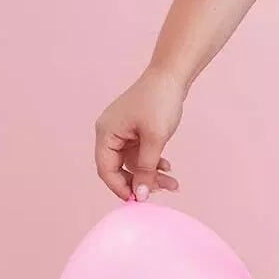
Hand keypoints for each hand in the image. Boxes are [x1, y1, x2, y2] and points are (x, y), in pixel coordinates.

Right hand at [94, 66, 185, 201]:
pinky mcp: (134, 130)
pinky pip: (140, 153)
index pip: (106, 169)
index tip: (137, 202)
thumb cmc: (160, 101)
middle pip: (118, 168)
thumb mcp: (155, 138)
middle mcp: (109, 133)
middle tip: (160, 192)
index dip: (120, 187)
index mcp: (106, 133)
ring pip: (133, 163)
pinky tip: (168, 167)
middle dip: (140, 182)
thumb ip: (146, 169)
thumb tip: (139, 196)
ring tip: (173, 183)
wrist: (172, 76)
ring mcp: (122, 131)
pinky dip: (153, 162)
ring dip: (151, 174)